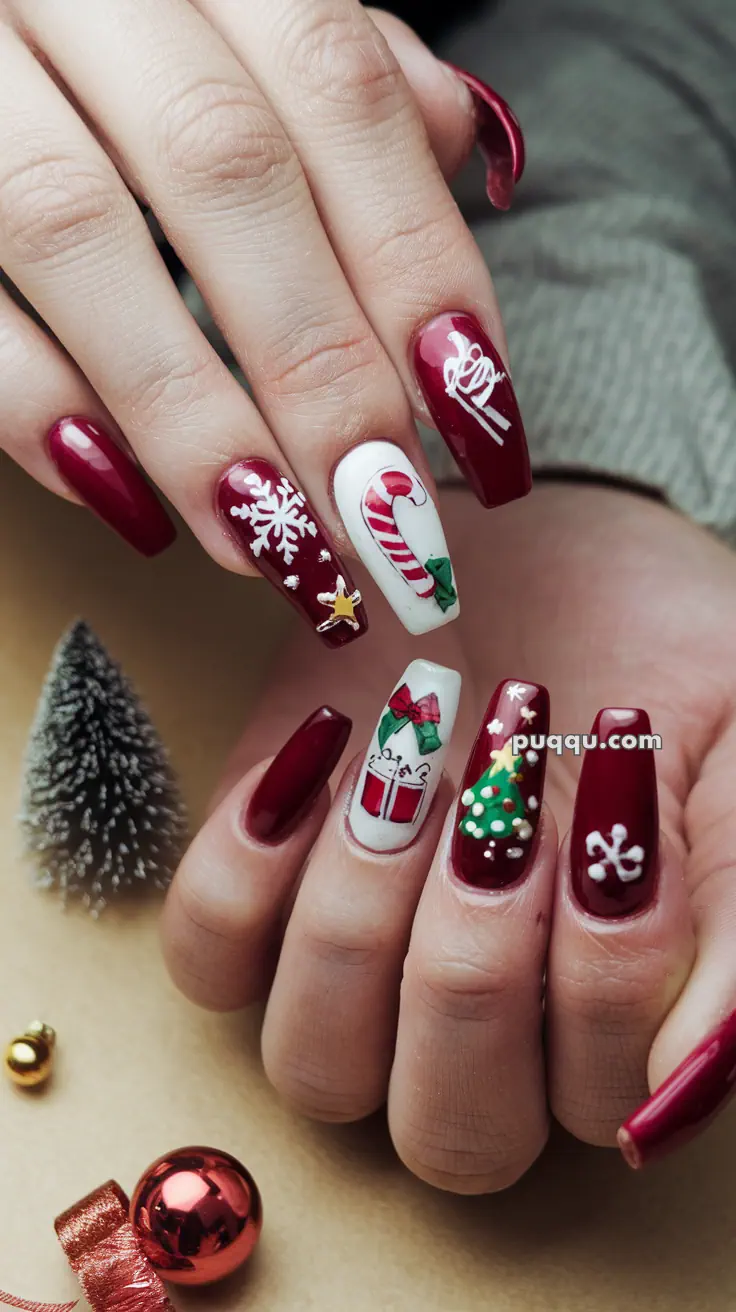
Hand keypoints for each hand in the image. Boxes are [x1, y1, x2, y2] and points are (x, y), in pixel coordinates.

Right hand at [0, 0, 526, 639]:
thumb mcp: (232, 12)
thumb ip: (334, 68)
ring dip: (191, 413)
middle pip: (222, 169)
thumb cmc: (106, 40)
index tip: (480, 422)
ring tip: (278, 546)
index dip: (418, 263)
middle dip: (319, 364)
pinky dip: (36, 406)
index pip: (338, 89)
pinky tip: (126, 501)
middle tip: (387, 519)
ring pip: (74, 225)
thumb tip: (456, 135)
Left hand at [162, 481, 735, 1189]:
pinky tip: (326, 750)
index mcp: (603, 1021)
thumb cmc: (658, 654)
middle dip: (477, 965)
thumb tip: (677, 1091)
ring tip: (417, 762)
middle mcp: (473, 1027)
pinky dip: (250, 866)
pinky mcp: (256, 885)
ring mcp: (352, 968)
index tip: (619, 780)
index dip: (609, 971)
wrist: (552, 544)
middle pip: (448, 1129)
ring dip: (365, 915)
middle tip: (506, 796)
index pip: (597, 1100)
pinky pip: (209, 952)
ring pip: (318, 1066)